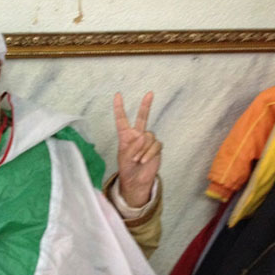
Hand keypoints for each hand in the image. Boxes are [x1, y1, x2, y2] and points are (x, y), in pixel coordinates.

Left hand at [114, 91, 161, 207]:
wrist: (136, 181)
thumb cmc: (127, 168)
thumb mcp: (125, 157)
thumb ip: (133, 146)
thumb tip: (144, 136)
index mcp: (125, 136)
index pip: (122, 120)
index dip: (119, 108)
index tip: (118, 95)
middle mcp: (137, 135)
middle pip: (142, 118)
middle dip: (146, 106)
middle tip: (150, 93)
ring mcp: (148, 141)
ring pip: (148, 138)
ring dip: (142, 150)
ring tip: (137, 160)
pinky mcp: (156, 147)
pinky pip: (154, 146)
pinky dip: (149, 153)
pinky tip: (144, 161)